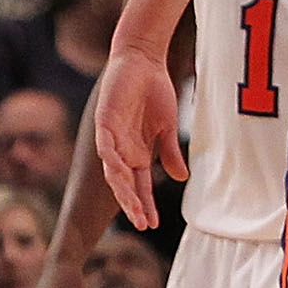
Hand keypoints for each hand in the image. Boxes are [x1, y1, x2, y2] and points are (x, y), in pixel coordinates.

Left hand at [96, 46, 188, 229]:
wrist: (144, 62)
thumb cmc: (155, 92)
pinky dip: (112, 161)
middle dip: (133, 204)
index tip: (153, 224)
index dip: (145, 204)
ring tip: (132, 206)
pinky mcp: (105, 122)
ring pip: (113, 171)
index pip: (139, 186)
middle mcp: (122, 150)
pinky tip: (121, 173)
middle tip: (141, 224)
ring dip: (122, 189)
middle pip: (125, 184)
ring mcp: (112, 138)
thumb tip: (182, 178)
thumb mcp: (167, 127)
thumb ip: (170, 153)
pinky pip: (106, 146)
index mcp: (137, 153)